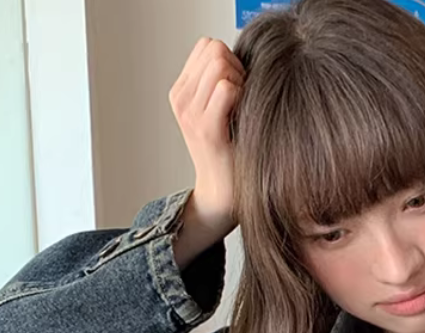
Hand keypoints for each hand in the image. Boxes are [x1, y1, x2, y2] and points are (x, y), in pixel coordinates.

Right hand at [169, 38, 244, 260]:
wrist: (222, 195)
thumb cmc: (231, 152)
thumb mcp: (221, 109)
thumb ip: (222, 79)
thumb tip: (240, 56)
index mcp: (182, 91)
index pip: (207, 45)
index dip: (229, 59)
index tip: (237, 88)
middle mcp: (180, 98)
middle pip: (214, 50)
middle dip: (236, 68)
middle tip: (242, 101)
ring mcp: (189, 112)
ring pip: (220, 64)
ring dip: (240, 82)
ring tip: (241, 110)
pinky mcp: (205, 128)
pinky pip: (227, 88)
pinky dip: (242, 97)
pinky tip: (243, 119)